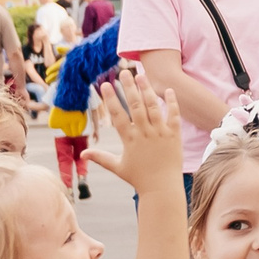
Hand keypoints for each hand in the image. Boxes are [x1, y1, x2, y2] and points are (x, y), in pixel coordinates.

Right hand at [88, 78, 183, 194]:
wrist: (162, 187)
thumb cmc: (139, 178)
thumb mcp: (118, 167)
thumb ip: (100, 158)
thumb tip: (83, 153)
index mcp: (129, 140)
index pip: (117, 115)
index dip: (111, 99)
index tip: (105, 85)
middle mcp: (144, 133)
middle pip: (135, 105)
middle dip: (128, 87)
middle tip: (124, 72)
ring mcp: (161, 133)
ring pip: (153, 107)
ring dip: (147, 90)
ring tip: (142, 75)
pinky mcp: (175, 135)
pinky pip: (174, 115)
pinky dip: (171, 102)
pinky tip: (167, 89)